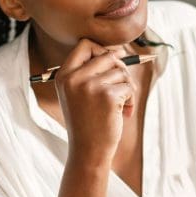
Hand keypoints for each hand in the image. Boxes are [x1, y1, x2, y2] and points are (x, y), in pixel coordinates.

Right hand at [52, 38, 133, 166]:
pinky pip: (129, 86)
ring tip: (122, 105)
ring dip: (128, 88)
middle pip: (108, 55)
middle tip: (122, 86)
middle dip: (121, 69)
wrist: (88, 151)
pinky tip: (124, 113)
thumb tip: (119, 51)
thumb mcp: (78, 94)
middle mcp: (74, 78)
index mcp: (64, 75)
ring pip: (121, 72)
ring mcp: (90, 86)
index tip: (112, 63)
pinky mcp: (107, 96)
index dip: (102, 50)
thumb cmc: (87, 123)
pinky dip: (131, 100)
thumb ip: (91, 72)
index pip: (85, 44)